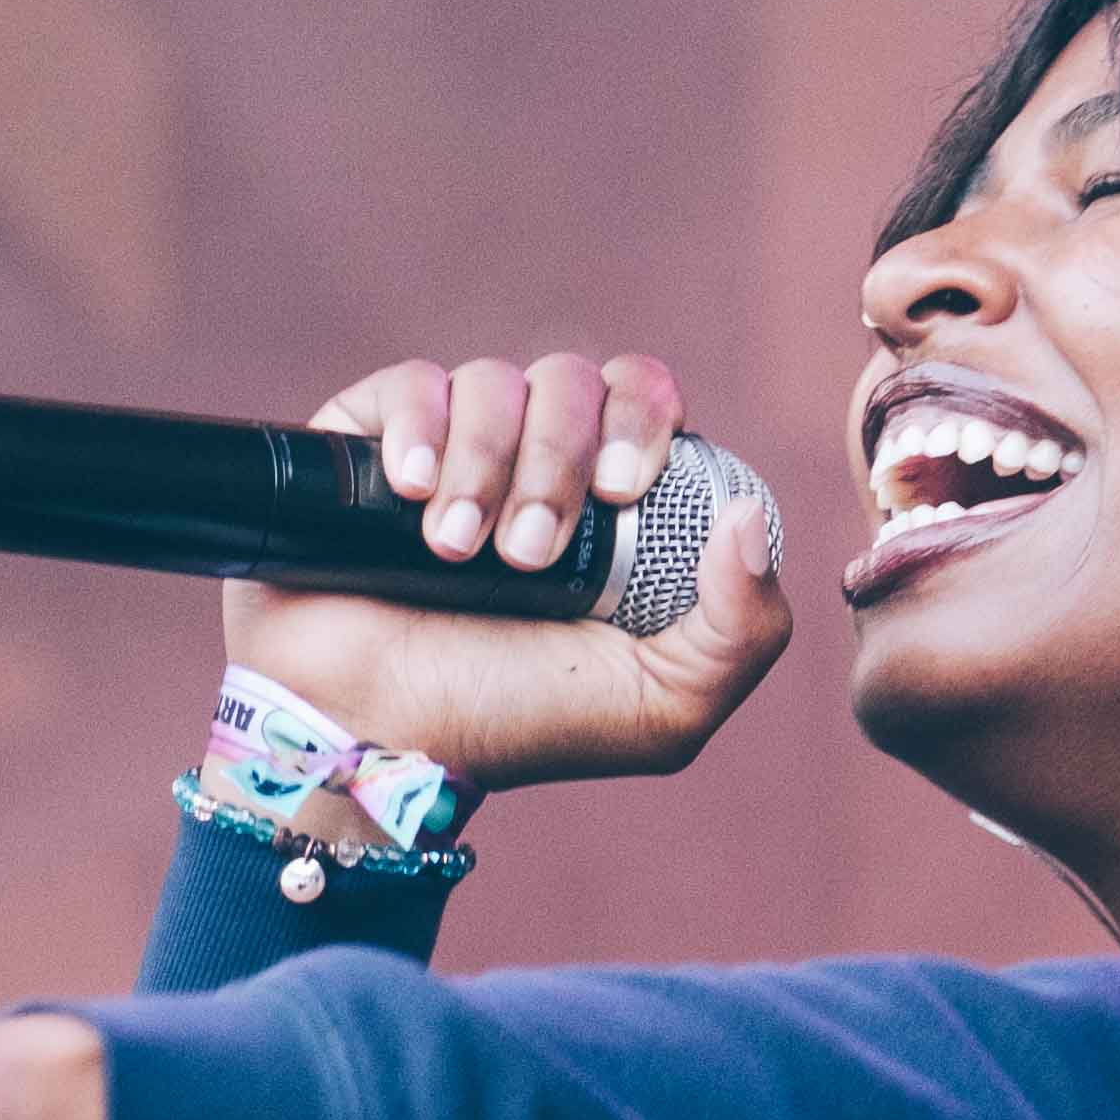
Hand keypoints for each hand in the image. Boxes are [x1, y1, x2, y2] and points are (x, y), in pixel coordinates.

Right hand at [225, 345, 791, 788]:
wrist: (378, 738)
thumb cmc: (518, 726)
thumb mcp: (663, 709)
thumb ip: (744, 631)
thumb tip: (750, 517)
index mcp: (612, 505)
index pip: (646, 401)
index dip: (642, 422)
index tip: (622, 491)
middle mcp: (536, 462)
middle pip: (575, 381)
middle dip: (558, 458)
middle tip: (528, 554)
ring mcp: (454, 448)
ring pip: (493, 382)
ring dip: (485, 467)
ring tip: (456, 550)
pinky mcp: (369, 444)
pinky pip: (412, 384)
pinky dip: (417, 430)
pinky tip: (410, 492)